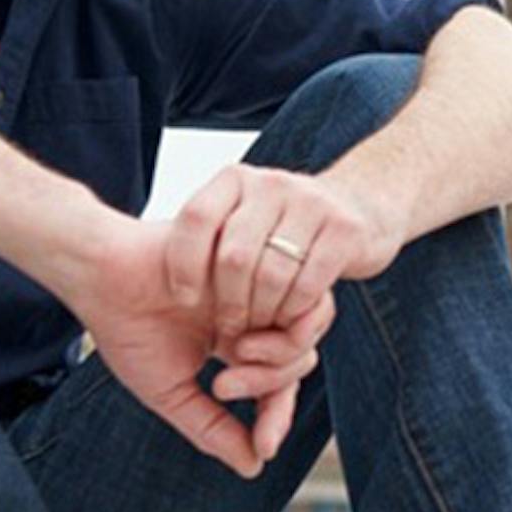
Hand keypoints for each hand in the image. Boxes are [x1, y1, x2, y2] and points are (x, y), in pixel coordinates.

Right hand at [70, 218, 332, 477]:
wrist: (101, 275)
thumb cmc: (127, 330)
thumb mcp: (171, 392)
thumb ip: (213, 429)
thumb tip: (254, 467)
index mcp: (238, 345)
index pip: (278, 387)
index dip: (276, 419)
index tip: (265, 446)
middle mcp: (255, 316)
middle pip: (299, 361)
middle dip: (270, 387)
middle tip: (223, 386)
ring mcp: (258, 287)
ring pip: (306, 332)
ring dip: (278, 358)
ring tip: (234, 357)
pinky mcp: (260, 260)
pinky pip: (301, 296)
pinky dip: (281, 323)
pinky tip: (237, 332)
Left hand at [168, 165, 405, 341]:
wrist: (364, 205)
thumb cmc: (286, 228)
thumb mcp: (243, 218)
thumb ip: (208, 238)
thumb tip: (147, 277)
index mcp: (235, 180)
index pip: (196, 219)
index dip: (182, 264)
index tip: (182, 300)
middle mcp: (271, 184)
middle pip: (233, 257)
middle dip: (228, 304)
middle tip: (228, 331)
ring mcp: (311, 204)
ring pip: (272, 275)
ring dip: (262, 315)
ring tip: (257, 331)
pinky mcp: (345, 230)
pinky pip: (309, 284)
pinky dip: (295, 312)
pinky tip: (289, 320)